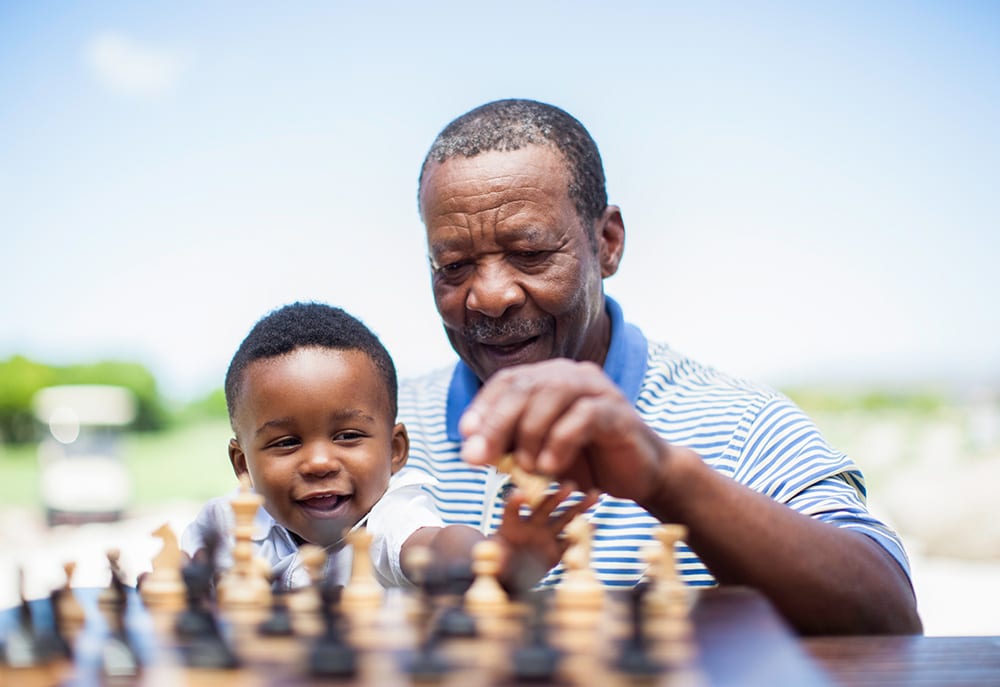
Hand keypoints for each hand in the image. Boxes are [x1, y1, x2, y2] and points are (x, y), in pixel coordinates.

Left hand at [459, 359, 670, 504]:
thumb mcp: (539, 456)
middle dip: (497, 423)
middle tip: (479, 457)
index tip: (464, 436)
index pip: (508, 381)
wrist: (641, 475)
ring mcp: (597, 390)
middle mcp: (573, 375)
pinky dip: (560, 441)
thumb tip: (471, 449)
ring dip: (530, 433)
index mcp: (551, 379)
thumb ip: (510, 448)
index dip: (483, 406)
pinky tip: (549, 466)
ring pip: (552, 395)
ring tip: (525, 468)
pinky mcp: (618, 411)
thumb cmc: (586, 463)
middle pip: (525, 386)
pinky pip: (583, 416)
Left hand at [493, 484, 597, 592]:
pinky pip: (570, 542)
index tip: (520, 494)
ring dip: (578, 507)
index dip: (515, 501)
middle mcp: (531, 526)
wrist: (508, 578)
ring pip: (563, 519)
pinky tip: (595, 524)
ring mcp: (545, 537)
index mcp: (511, 525)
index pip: (511, 509)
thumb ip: (491, 555)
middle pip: (545, 507)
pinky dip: (582, 535)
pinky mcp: (555, 552)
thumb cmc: (495, 564)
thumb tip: (486, 552)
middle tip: (570, 486)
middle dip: (557, 496)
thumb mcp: (490, 559)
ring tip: (594, 494)